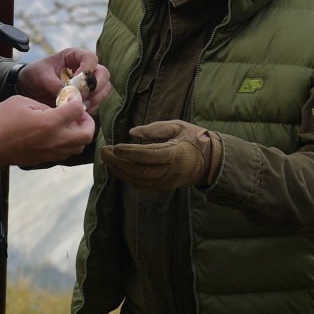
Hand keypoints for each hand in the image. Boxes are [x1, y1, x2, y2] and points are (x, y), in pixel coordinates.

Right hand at [0, 95, 93, 166]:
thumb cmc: (1, 120)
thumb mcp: (22, 101)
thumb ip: (44, 104)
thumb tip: (57, 109)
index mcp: (50, 123)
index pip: (78, 111)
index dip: (77, 102)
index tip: (72, 98)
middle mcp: (56, 140)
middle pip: (86, 134)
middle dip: (87, 122)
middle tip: (78, 114)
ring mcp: (51, 152)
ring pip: (79, 146)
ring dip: (80, 134)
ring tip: (70, 124)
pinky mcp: (45, 159)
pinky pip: (67, 152)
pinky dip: (70, 142)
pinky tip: (58, 133)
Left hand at [16, 48, 110, 114]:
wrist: (29, 89)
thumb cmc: (34, 75)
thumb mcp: (40, 76)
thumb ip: (54, 83)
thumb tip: (68, 94)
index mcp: (74, 56)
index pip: (91, 58)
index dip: (87, 70)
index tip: (75, 82)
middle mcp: (85, 68)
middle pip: (103, 74)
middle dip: (95, 86)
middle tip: (80, 96)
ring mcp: (88, 84)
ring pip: (104, 89)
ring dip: (95, 98)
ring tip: (78, 105)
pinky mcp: (87, 98)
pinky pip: (97, 103)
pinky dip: (91, 108)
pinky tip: (78, 112)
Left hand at [100, 119, 221, 190]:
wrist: (209, 161)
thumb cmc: (193, 138)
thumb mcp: (178, 126)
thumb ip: (155, 129)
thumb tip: (132, 132)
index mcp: (176, 154)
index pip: (149, 156)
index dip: (130, 153)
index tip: (115, 147)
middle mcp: (171, 171)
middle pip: (140, 171)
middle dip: (119, 162)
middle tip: (104, 151)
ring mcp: (167, 182)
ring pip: (139, 181)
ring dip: (120, 171)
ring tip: (107, 159)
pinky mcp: (164, 187)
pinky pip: (142, 186)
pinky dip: (127, 178)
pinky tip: (117, 168)